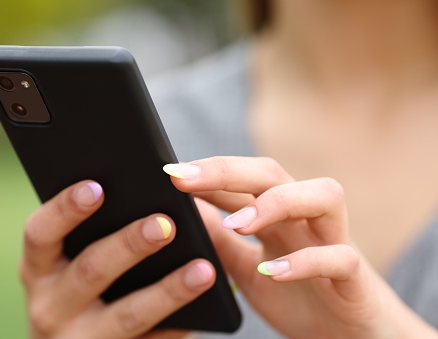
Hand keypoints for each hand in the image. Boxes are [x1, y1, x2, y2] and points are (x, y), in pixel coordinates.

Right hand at [19, 180, 214, 338]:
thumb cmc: (75, 290)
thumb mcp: (66, 262)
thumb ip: (92, 232)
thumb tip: (151, 200)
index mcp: (39, 268)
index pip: (40, 233)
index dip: (65, 209)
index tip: (96, 186)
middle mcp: (50, 305)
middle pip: (90, 270)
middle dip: (129, 245)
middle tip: (165, 223)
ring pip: (128, 314)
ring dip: (168, 291)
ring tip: (203, 269)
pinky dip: (178, 325)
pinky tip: (205, 309)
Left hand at [164, 157, 436, 338]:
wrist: (345, 334)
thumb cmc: (296, 296)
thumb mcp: (244, 268)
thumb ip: (219, 240)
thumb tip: (184, 212)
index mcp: (277, 215)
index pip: (240, 181)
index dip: (206, 173)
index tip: (168, 172)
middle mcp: (304, 218)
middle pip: (274, 174)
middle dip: (228, 171)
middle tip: (184, 178)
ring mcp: (332, 241)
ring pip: (322, 196)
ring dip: (275, 204)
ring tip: (235, 224)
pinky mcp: (352, 274)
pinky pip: (338, 257)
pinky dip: (304, 262)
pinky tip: (271, 271)